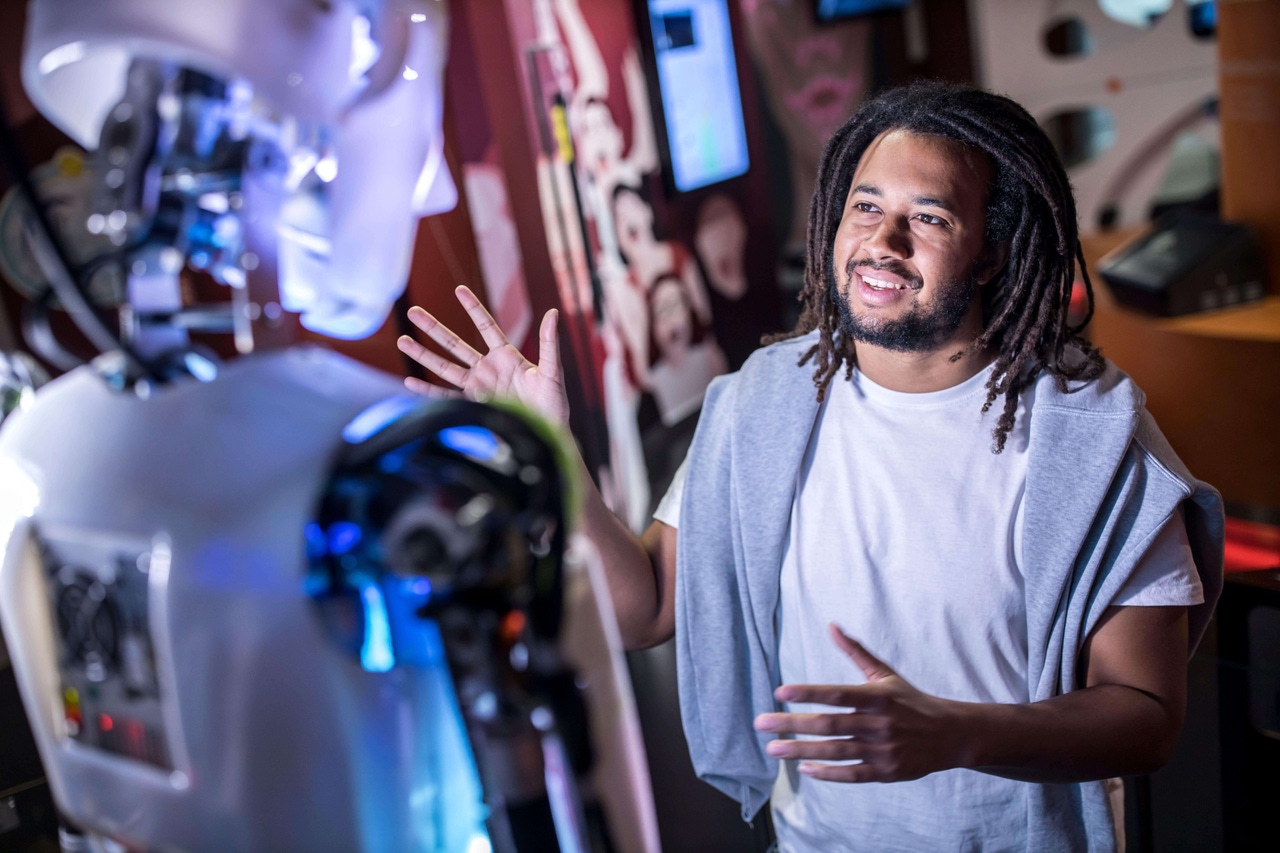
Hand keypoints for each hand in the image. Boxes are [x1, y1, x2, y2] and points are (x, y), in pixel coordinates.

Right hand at [397, 286, 569, 426]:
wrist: (547, 433)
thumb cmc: (554, 403)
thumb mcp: (552, 371)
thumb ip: (549, 343)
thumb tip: (553, 313)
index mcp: (506, 356)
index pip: (486, 326)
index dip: (473, 308)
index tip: (459, 290)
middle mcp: (487, 368)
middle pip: (455, 344)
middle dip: (433, 328)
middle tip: (413, 311)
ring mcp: (478, 386)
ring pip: (445, 367)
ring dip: (423, 355)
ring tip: (402, 341)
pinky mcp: (474, 405)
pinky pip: (446, 397)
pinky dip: (427, 391)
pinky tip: (409, 382)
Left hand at [753, 624, 968, 782]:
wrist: (950, 735)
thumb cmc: (911, 701)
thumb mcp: (885, 674)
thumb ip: (856, 652)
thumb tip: (831, 626)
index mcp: (877, 697)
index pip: (837, 694)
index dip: (809, 692)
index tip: (780, 692)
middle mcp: (878, 724)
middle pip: (829, 725)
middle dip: (792, 724)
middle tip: (760, 723)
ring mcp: (882, 751)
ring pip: (835, 752)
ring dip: (801, 750)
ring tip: (772, 748)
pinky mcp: (886, 772)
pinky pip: (852, 775)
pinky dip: (827, 774)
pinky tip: (803, 768)